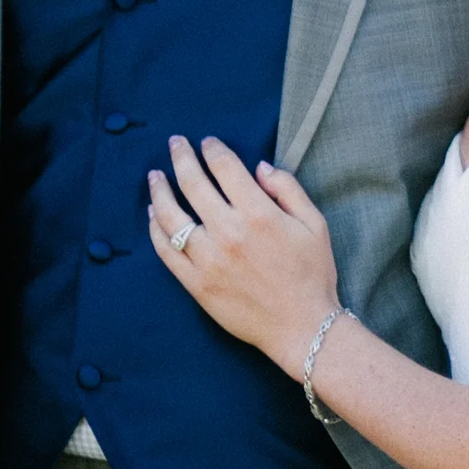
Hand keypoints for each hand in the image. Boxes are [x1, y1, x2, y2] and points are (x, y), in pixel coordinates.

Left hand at [149, 137, 339, 369]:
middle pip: (193, 183)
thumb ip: (288, 189)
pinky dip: (156, 229)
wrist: (302, 327)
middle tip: (175, 144)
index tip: (208, 142)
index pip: (225, 167)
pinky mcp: (196, 284)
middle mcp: (229, 232)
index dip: (213, 149)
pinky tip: (153, 214)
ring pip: (171, 216)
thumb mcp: (315, 225)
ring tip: (154, 176)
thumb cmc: (313, 275)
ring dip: (159, 190)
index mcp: (259, 214)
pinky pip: (166, 251)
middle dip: (181, 157)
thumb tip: (259, 167)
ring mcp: (208, 259)